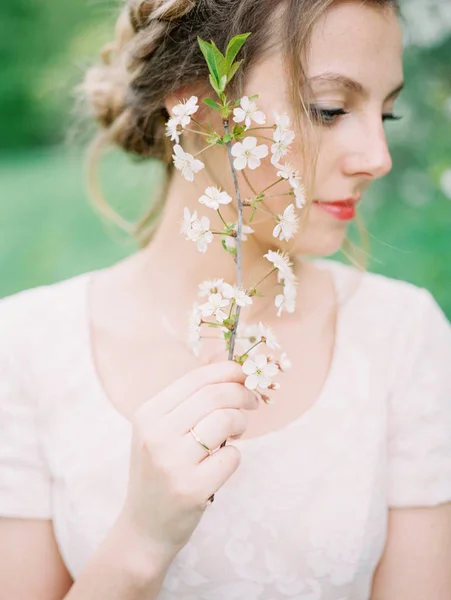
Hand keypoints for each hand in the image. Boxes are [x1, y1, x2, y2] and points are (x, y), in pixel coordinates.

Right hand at [118, 360, 259, 559]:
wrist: (143, 528)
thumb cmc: (159, 472)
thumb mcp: (159, 432)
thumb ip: (188, 404)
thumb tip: (234, 375)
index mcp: (148, 414)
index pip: (196, 378)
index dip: (228, 371)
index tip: (246, 375)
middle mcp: (156, 435)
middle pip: (215, 396)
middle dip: (243, 394)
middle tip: (253, 402)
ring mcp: (172, 463)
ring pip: (225, 421)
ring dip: (241, 423)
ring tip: (236, 433)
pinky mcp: (191, 488)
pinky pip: (232, 457)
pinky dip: (234, 456)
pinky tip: (221, 464)